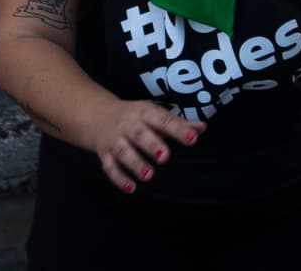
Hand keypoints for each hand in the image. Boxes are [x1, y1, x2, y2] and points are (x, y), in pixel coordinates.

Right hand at [89, 100, 204, 191]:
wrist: (98, 115)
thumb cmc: (136, 117)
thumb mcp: (155, 114)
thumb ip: (178, 123)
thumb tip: (202, 127)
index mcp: (145, 112)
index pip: (163, 120)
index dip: (177, 129)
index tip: (192, 138)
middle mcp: (128, 125)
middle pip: (139, 134)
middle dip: (151, 144)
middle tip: (165, 157)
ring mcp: (115, 140)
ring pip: (124, 151)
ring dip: (135, 163)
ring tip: (149, 175)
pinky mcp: (105, 154)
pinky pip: (109, 167)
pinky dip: (119, 178)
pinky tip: (132, 188)